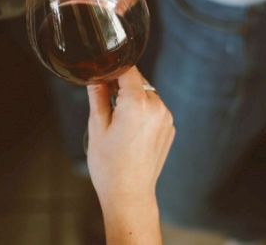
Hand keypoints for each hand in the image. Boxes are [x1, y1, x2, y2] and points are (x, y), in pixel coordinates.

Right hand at [87, 68, 174, 208]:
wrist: (129, 195)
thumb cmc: (110, 166)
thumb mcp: (97, 127)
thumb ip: (98, 96)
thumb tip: (96, 78)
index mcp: (137, 104)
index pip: (128, 70)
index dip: (113, 69)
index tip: (102, 74)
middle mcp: (157, 108)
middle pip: (139, 82)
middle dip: (122, 86)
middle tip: (104, 100)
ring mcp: (166, 119)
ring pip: (147, 95)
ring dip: (133, 99)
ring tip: (117, 120)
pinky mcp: (169, 129)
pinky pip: (155, 110)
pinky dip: (143, 112)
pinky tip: (130, 131)